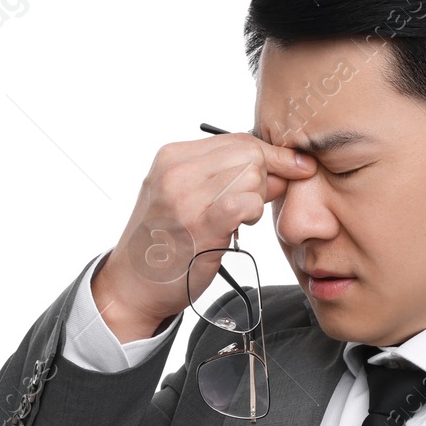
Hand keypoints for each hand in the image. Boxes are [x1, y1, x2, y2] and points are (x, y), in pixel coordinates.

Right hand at [96, 131, 316, 341]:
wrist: (132, 286)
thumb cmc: (165, 243)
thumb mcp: (188, 198)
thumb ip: (230, 178)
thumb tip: (283, 170)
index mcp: (172, 156)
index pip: (238, 139)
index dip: (271, 155)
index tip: (293, 168)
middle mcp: (176, 170)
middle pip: (249, 152)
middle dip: (264, 177)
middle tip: (249, 205)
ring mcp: (185, 196)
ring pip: (252, 174)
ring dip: (257, 198)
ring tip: (238, 218)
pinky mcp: (200, 225)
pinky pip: (246, 202)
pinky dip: (253, 211)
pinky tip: (242, 225)